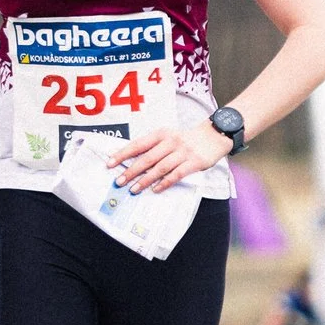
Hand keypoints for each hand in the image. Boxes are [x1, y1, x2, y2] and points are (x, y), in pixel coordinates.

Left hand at [110, 122, 232, 193]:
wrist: (214, 136)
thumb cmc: (186, 140)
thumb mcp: (169, 137)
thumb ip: (153, 147)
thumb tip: (131, 161)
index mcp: (161, 134)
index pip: (138, 144)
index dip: (123, 154)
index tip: (110, 163)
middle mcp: (171, 141)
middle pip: (147, 158)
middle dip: (131, 171)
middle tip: (119, 181)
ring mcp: (183, 152)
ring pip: (160, 168)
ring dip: (145, 180)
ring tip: (134, 189)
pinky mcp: (194, 162)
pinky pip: (177, 174)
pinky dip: (165, 183)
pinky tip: (155, 190)